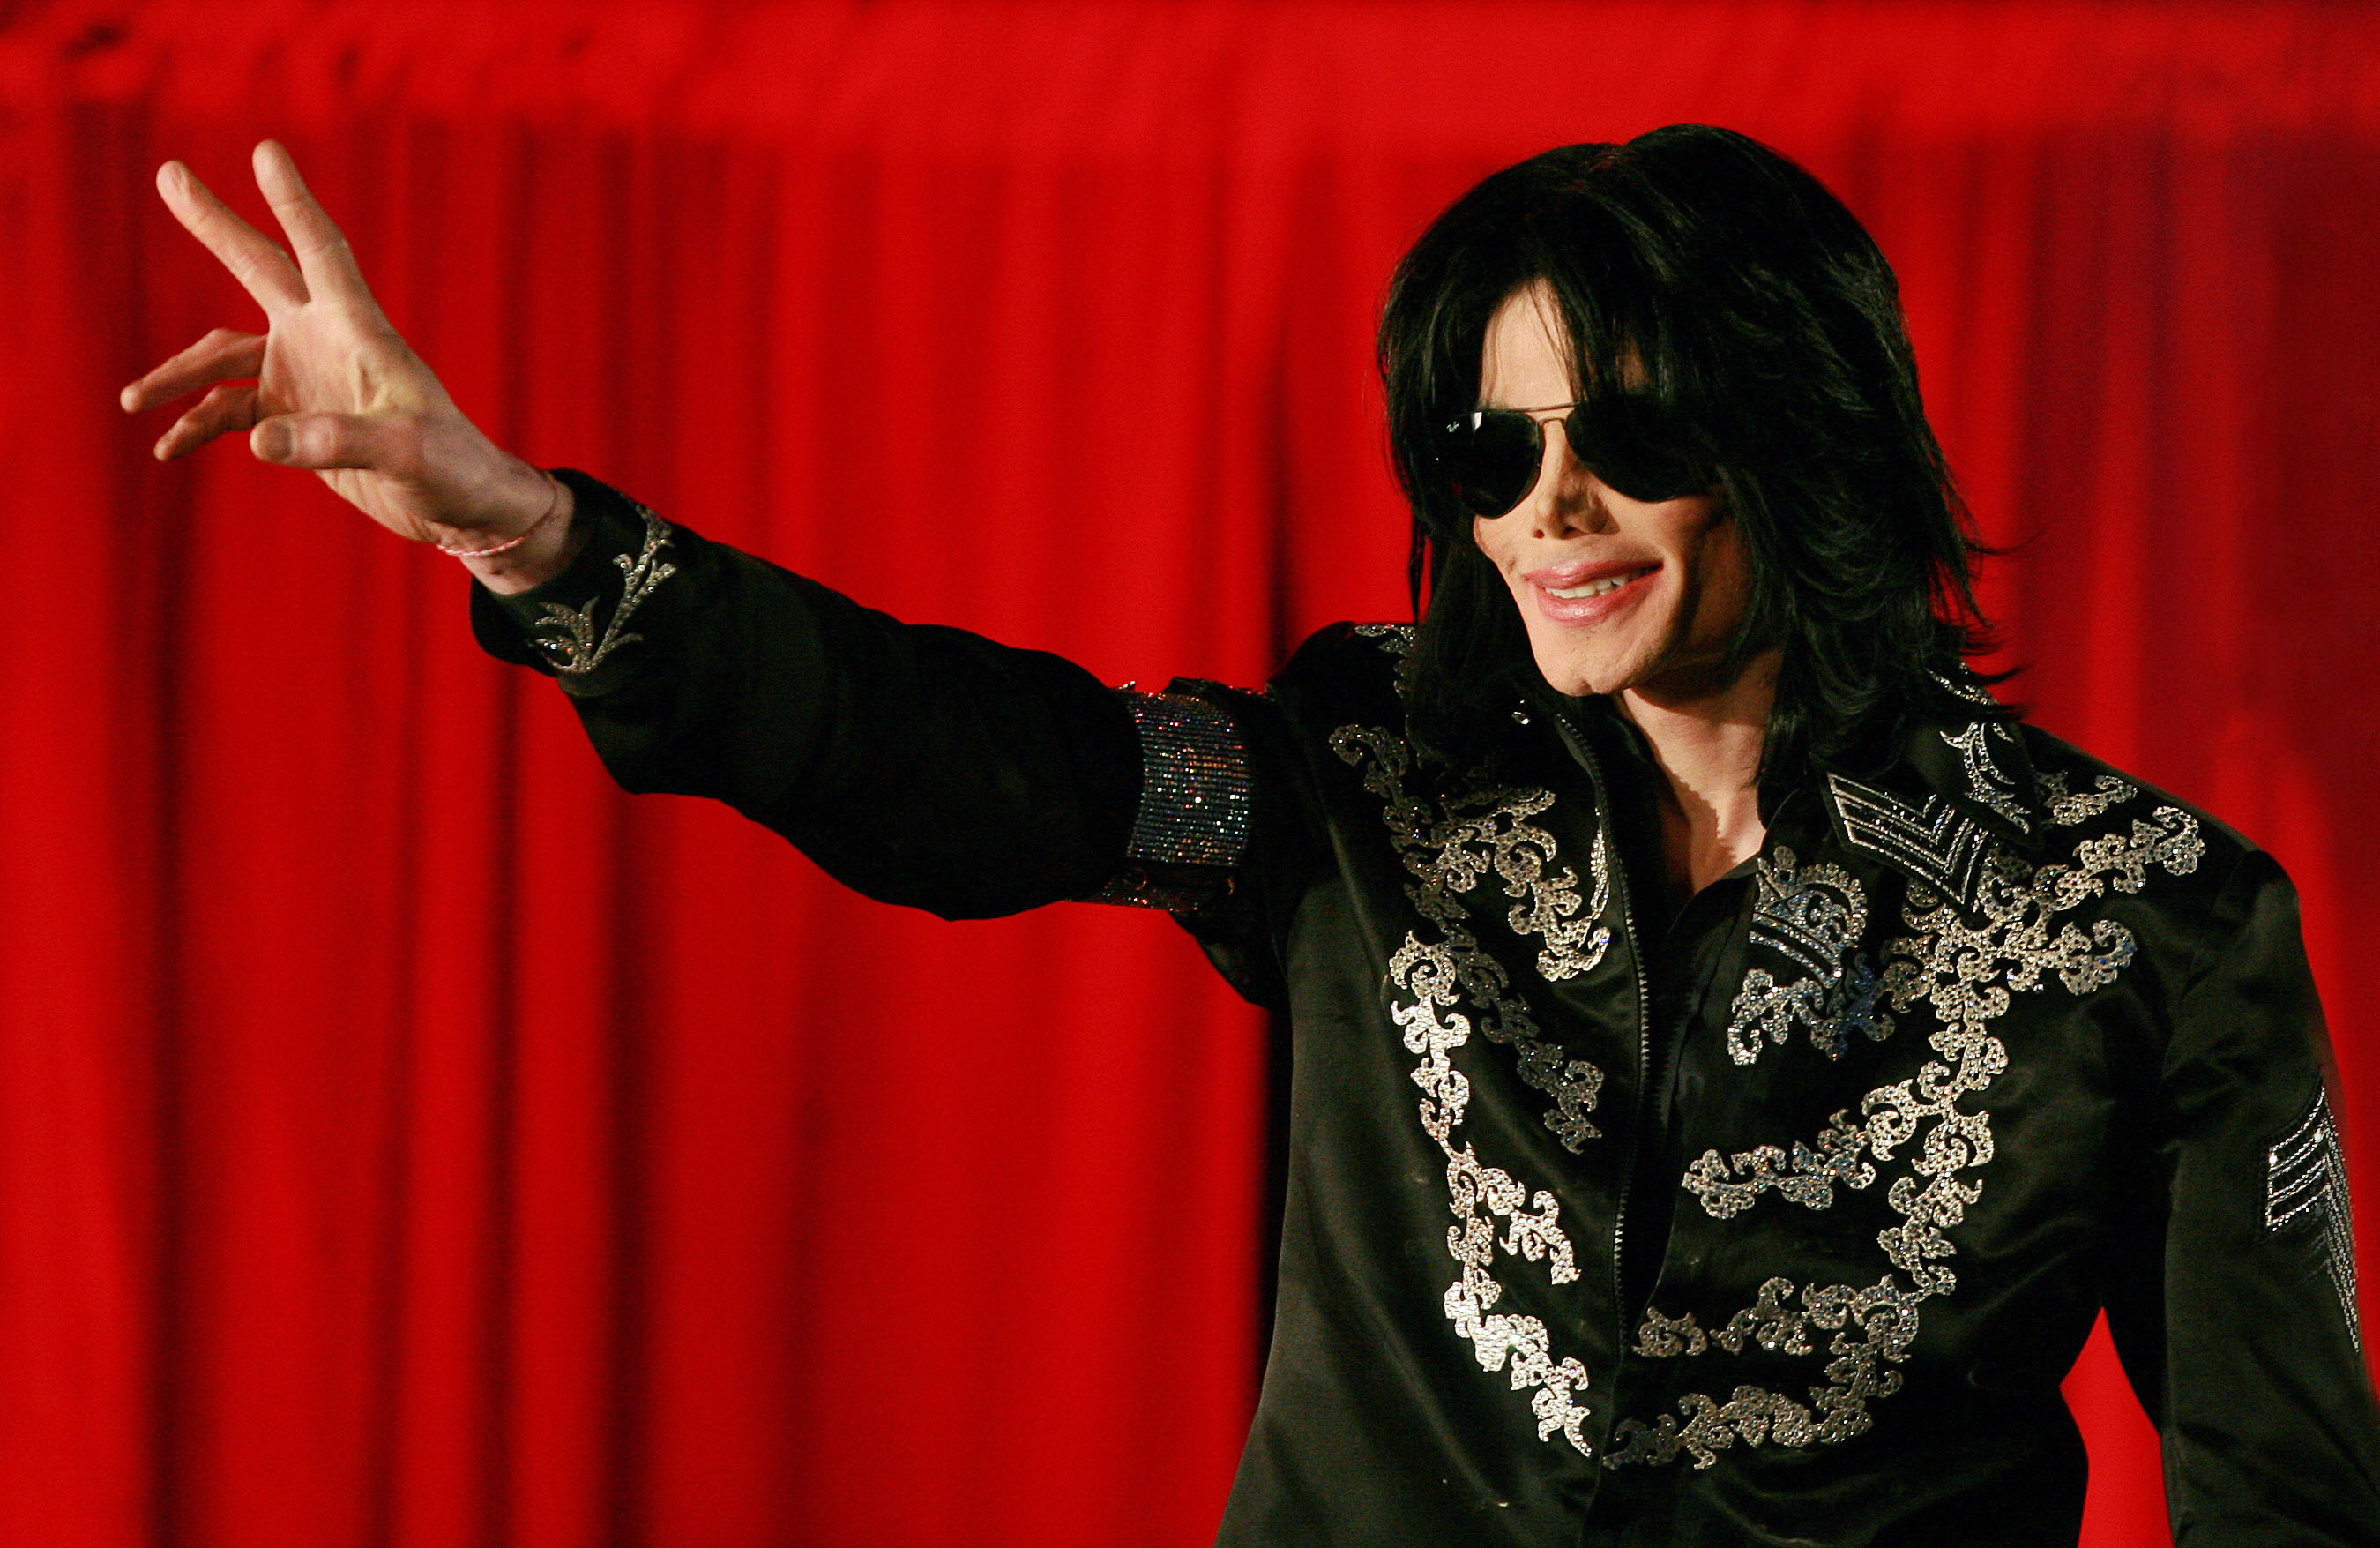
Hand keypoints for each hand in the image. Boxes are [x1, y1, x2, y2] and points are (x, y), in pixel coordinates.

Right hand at [120, 141, 572, 579]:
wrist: (461, 505)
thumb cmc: (450, 468)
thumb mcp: (404, 454)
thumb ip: (338, 441)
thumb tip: (260, 439)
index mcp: (361, 331)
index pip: (323, 253)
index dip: (294, 205)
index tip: (266, 152)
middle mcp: (325, 339)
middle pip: (260, 270)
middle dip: (215, 226)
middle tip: (168, 172)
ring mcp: (306, 373)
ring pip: (224, 356)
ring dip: (180, 376)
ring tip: (132, 401)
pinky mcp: (294, 416)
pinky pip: (230, 412)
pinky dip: (197, 427)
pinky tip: (168, 449)